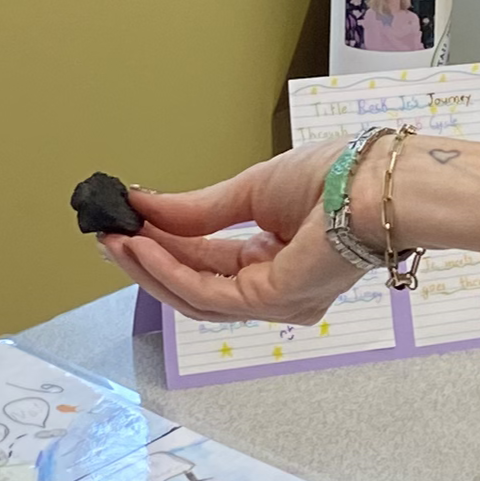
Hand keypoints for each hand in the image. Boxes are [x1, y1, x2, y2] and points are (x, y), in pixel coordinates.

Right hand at [97, 145, 355, 325]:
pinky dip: (170, 269)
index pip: (205, 262)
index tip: (123, 224)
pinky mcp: (271, 302)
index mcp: (274, 259)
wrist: (373, 183)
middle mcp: (274, 290)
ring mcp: (274, 302)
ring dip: (149, 266)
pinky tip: (144, 245)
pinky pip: (207, 293)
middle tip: (105, 234)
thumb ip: (195, 209)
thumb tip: (142, 204)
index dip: (161, 245)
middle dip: (146, 260)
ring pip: (194, 296)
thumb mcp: (249, 191)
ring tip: (113, 239)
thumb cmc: (336, 178)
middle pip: (194, 285)